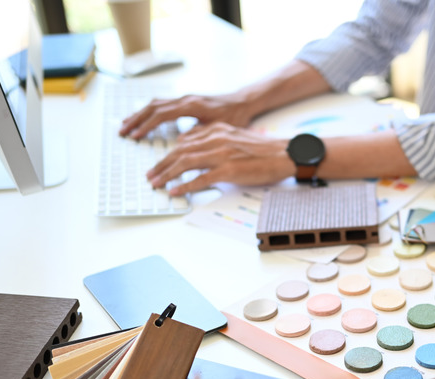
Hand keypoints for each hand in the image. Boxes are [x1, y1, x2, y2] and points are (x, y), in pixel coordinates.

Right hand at [119, 93, 252, 139]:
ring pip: (156, 103)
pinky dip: (150, 112)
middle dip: (136, 119)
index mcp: (191, 105)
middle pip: (153, 107)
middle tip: (122, 131)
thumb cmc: (235, 115)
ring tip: (127, 125)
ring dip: (140, 114)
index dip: (146, 125)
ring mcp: (185, 99)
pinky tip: (144, 119)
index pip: (161, 114)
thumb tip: (182, 141)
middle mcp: (185, 99)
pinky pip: (162, 104)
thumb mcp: (219, 127)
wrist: (244, 101)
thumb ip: (200, 132)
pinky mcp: (186, 101)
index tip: (135, 135)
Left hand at [147, 122, 293, 193]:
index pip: (184, 142)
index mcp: (216, 130)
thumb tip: (188, 141)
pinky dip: (185, 185)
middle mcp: (216, 139)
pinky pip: (201, 179)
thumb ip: (211, 137)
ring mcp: (222, 154)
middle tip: (150, 176)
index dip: (168, 154)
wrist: (284, 154)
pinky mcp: (229, 170)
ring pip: (186, 163)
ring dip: (167, 174)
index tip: (158, 165)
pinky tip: (175, 191)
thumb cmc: (262, 150)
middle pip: (180, 151)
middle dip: (161, 165)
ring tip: (156, 184)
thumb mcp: (233, 135)